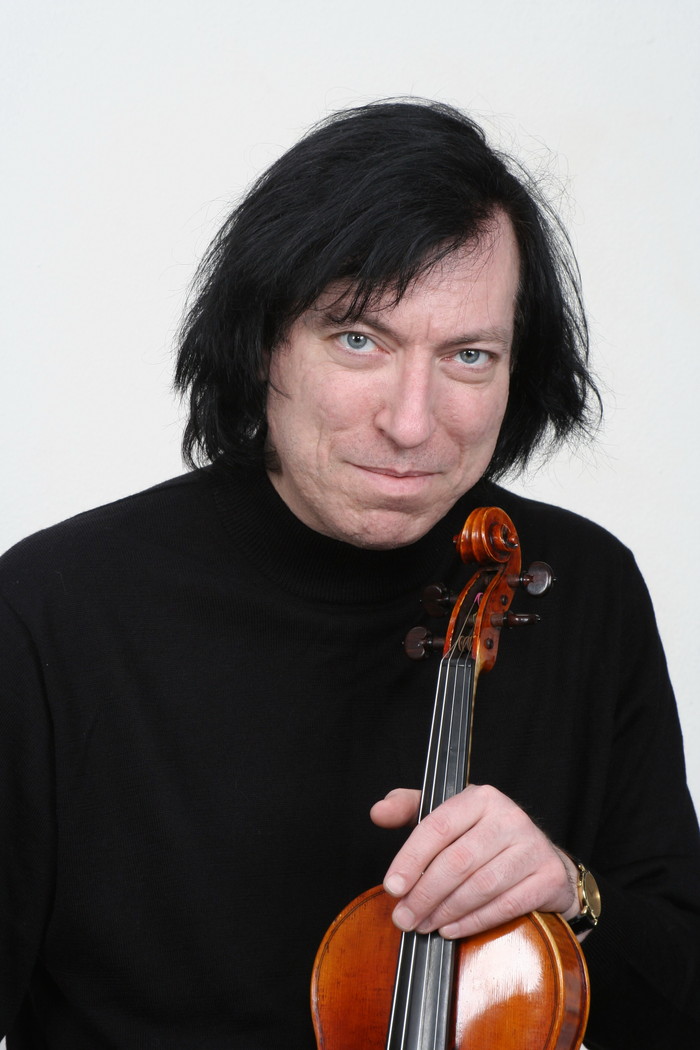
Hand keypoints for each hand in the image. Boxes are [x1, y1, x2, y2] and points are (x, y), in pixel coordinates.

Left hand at [370, 784, 578, 938]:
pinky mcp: (547, 877)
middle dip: (424, 894)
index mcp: (481, 797)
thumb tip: (378, 812)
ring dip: (445, 911)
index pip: (438, 826)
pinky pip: (505, 905)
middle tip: (403, 918)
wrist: (542, 859)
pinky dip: (473, 922)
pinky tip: (451, 929)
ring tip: (423, 926)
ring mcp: (532, 846)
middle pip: (457, 860)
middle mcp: (509, 816)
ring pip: (480, 885)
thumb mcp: (449, 816)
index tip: (391, 887)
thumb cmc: (483, 838)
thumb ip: (410, 808)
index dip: (410, 859)